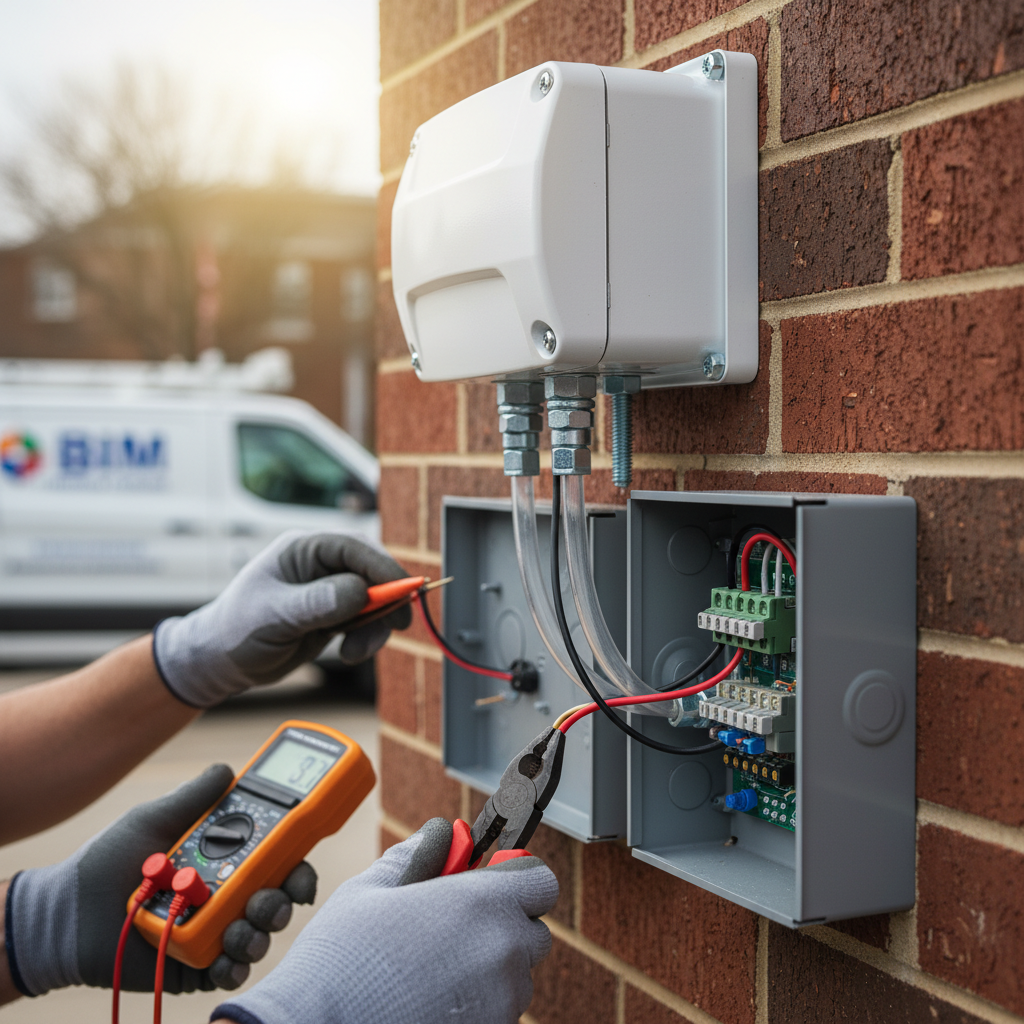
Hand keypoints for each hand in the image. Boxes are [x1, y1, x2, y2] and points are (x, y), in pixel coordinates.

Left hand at [5, 765, 316, 996]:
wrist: (67, 911)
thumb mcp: (154, 818)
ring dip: (260, 932)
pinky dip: (235, 966)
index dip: (297, 866)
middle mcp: (227, 895)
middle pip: (278, 899)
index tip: (300, 866)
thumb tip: (228, 770)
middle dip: (284, 900)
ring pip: (260, 936)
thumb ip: (194, 796)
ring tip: (237, 926)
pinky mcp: (195, 966)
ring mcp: (213, 932)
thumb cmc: (110, 860)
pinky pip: (230, 973)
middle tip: (266, 897)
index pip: (278, 861)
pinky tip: (224, 956)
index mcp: (227, 859)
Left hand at [154, 530, 411, 706]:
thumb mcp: (275, 616)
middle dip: (387, 598)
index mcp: (303, 549)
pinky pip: (366, 620)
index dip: (383, 567)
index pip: (354, 549)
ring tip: (355, 651)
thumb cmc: (237, 631)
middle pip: (372, 572)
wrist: (221, 662)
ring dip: (376, 625)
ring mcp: (329, 590)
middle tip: (399, 624)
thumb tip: (359, 592)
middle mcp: (320, 565)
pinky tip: (349, 652)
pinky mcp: (334, 614)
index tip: (402, 591)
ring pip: (375, 599)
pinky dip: (367, 636)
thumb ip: (317, 602)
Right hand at [212, 818, 557, 1023]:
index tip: (486, 879)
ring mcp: (499, 1003)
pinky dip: (478, 1000)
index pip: (539, 880)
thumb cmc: (341, 962)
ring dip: (490, 964)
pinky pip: (498, 1009)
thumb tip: (441, 834)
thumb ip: (417, 855)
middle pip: (533, 930)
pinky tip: (431, 995)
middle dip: (502, 922)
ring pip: (516, 974)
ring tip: (433, 965)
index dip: (514, 876)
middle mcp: (502, 954)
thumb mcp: (371, 889)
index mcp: (481, 905)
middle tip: (452, 924)